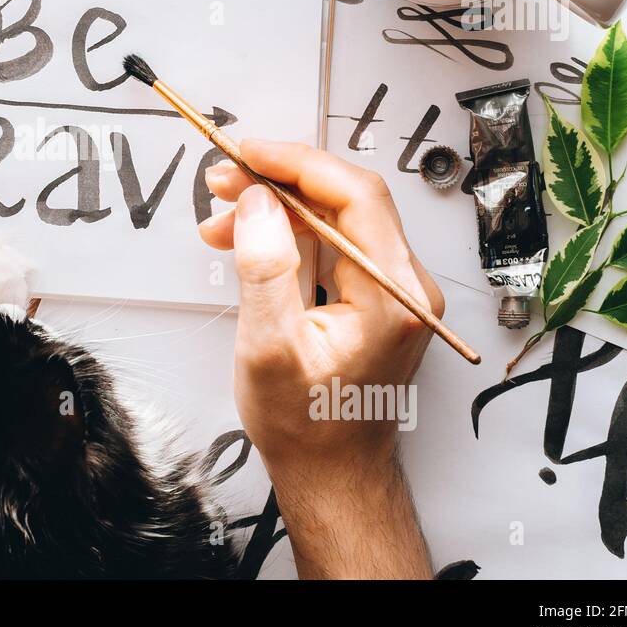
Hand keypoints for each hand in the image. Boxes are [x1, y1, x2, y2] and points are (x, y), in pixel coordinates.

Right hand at [199, 141, 443, 577]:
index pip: (353, 196)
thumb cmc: (306, 426)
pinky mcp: (377, 298)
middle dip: (279, 181)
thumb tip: (261, 200)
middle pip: (346, 199)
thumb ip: (266, 268)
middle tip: (223, 181)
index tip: (246, 153)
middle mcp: (405, 287)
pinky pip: (334, 244)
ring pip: (336, 218)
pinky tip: (249, 239)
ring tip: (222, 219)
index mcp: (392, 296)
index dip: (296, 163)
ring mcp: (394, 292)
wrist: (332, 474)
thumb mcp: (269, 348)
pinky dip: (290, 233)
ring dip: (278, 208)